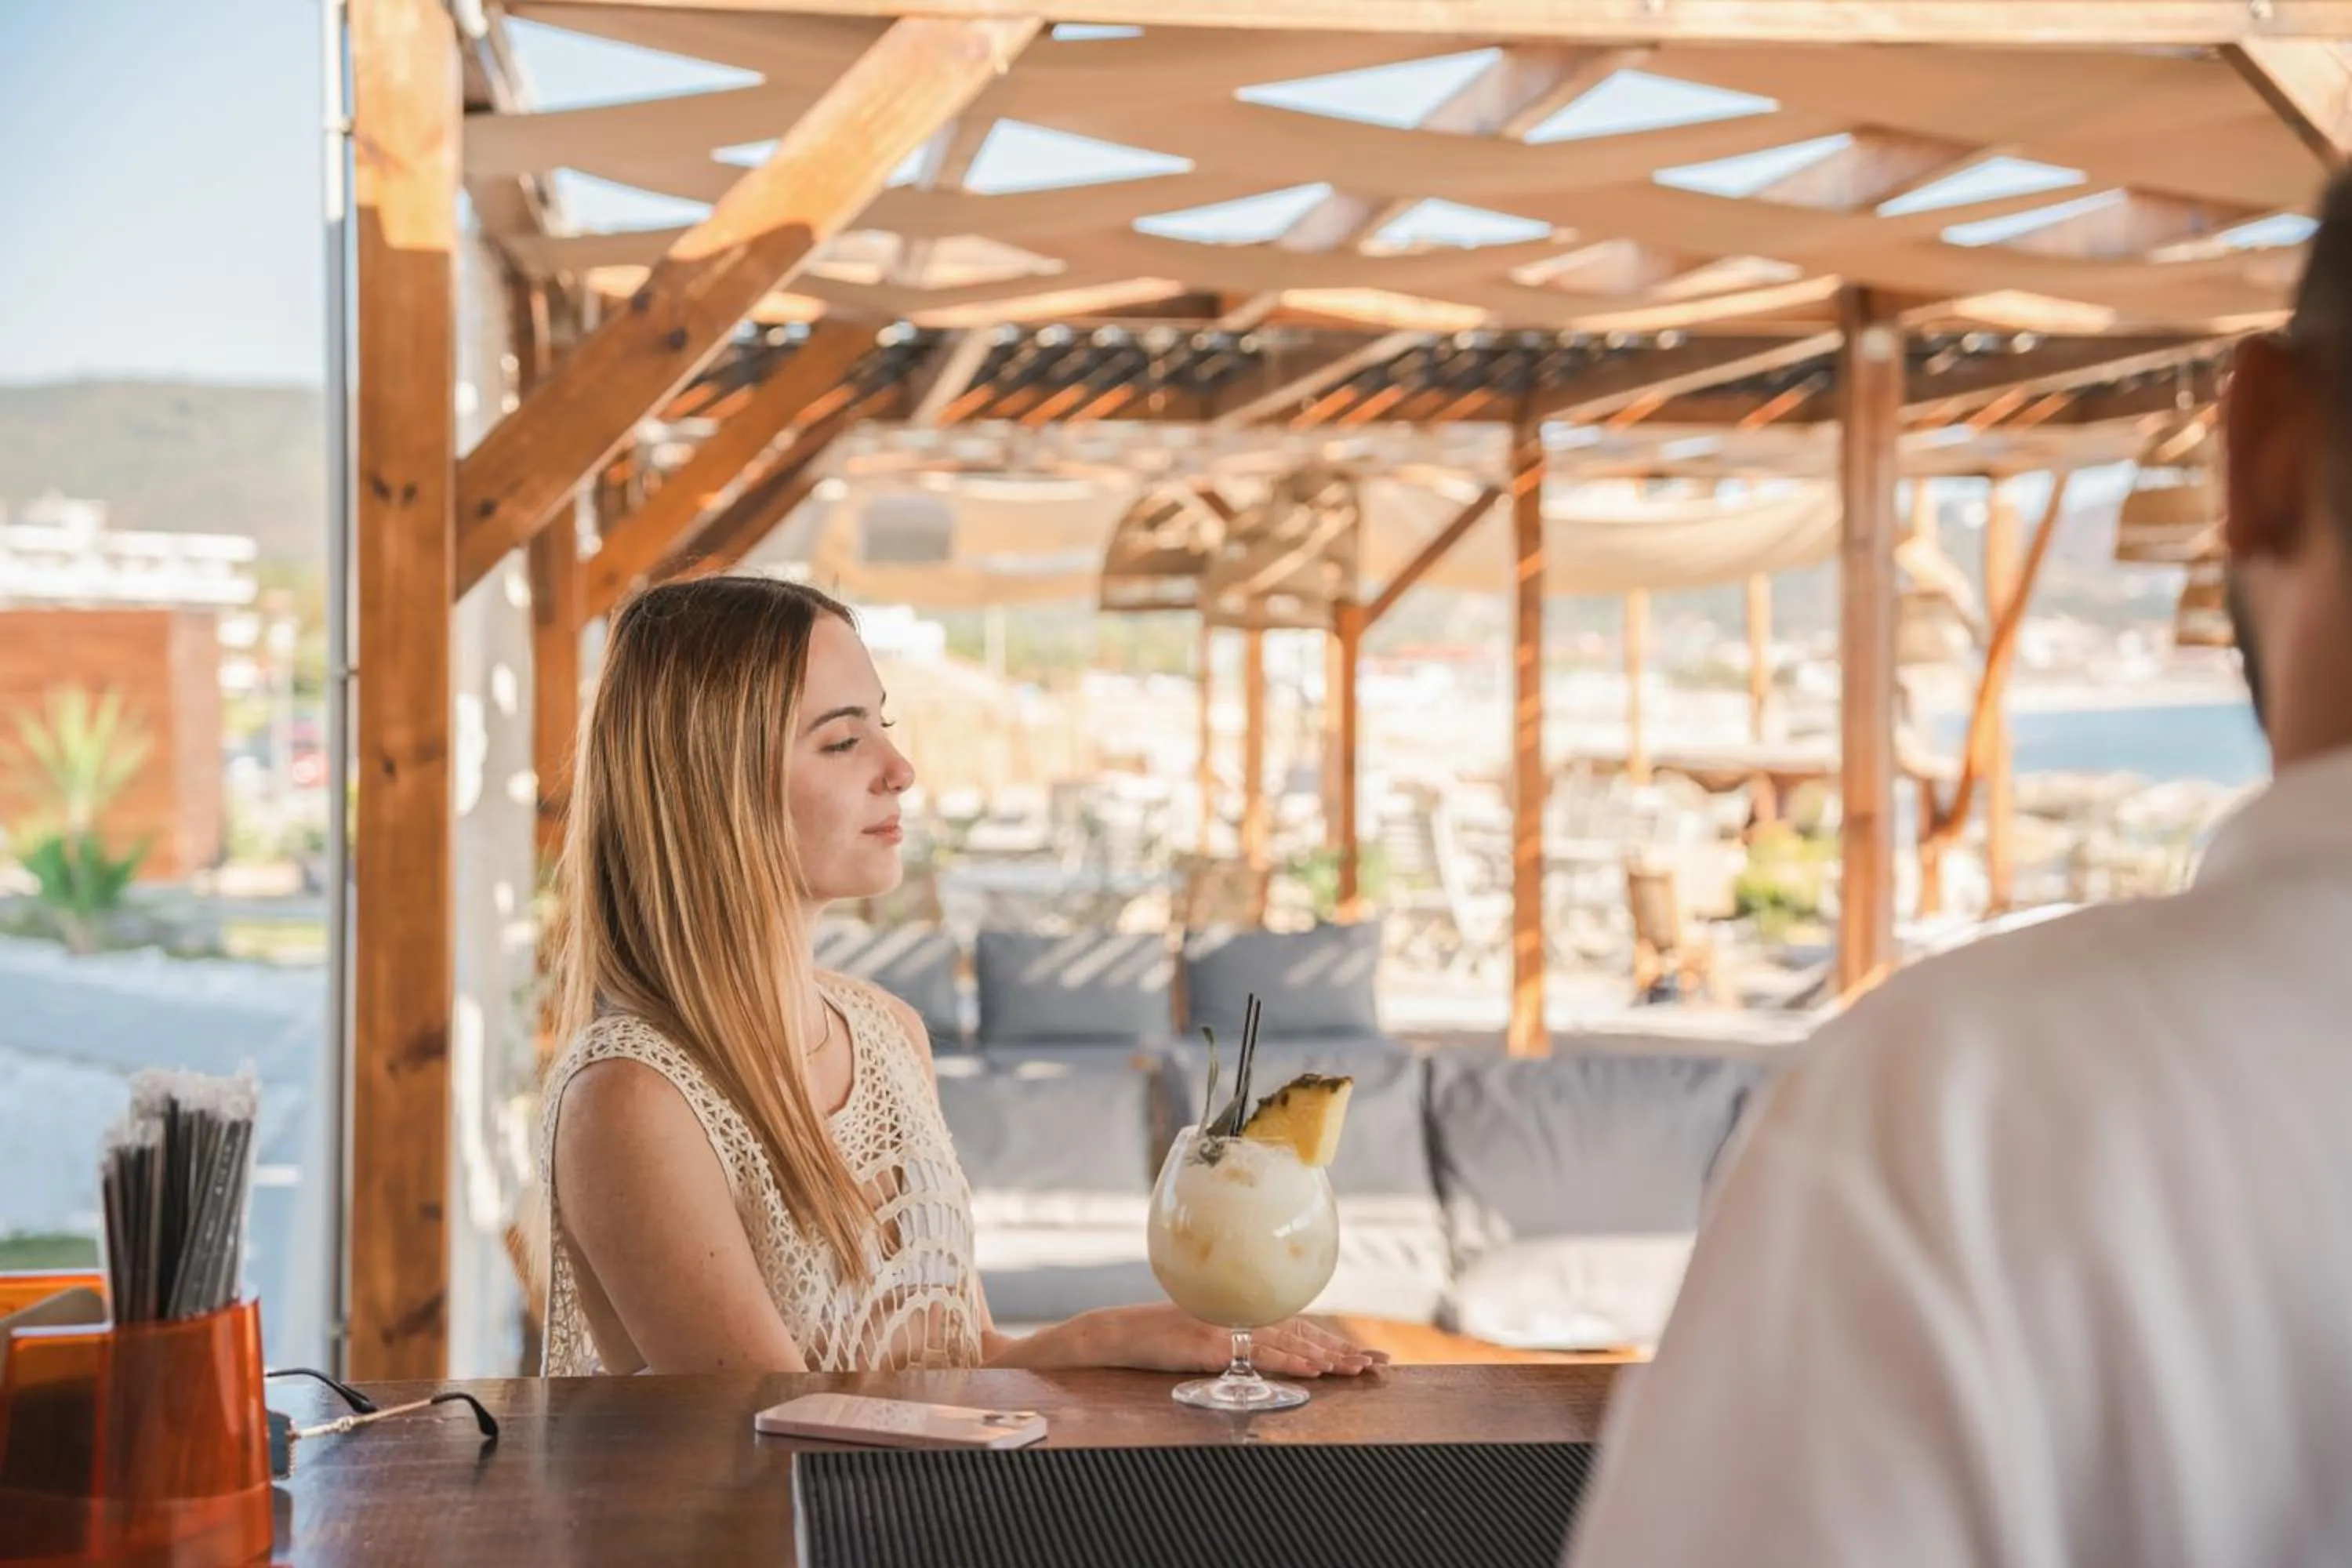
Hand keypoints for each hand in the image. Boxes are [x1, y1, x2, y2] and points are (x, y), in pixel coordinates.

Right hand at [1079, 1304, 1388, 1377]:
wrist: (1115, 1334)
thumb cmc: (1154, 1339)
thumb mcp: (1199, 1337)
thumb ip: (1232, 1341)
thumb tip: (1264, 1353)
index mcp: (1240, 1316)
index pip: (1296, 1328)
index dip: (1331, 1341)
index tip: (1363, 1354)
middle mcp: (1238, 1317)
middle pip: (1302, 1334)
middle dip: (1342, 1350)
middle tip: (1378, 1363)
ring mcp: (1226, 1330)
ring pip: (1287, 1343)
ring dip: (1326, 1357)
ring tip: (1357, 1368)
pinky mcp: (1211, 1346)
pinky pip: (1256, 1356)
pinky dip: (1288, 1361)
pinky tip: (1313, 1369)